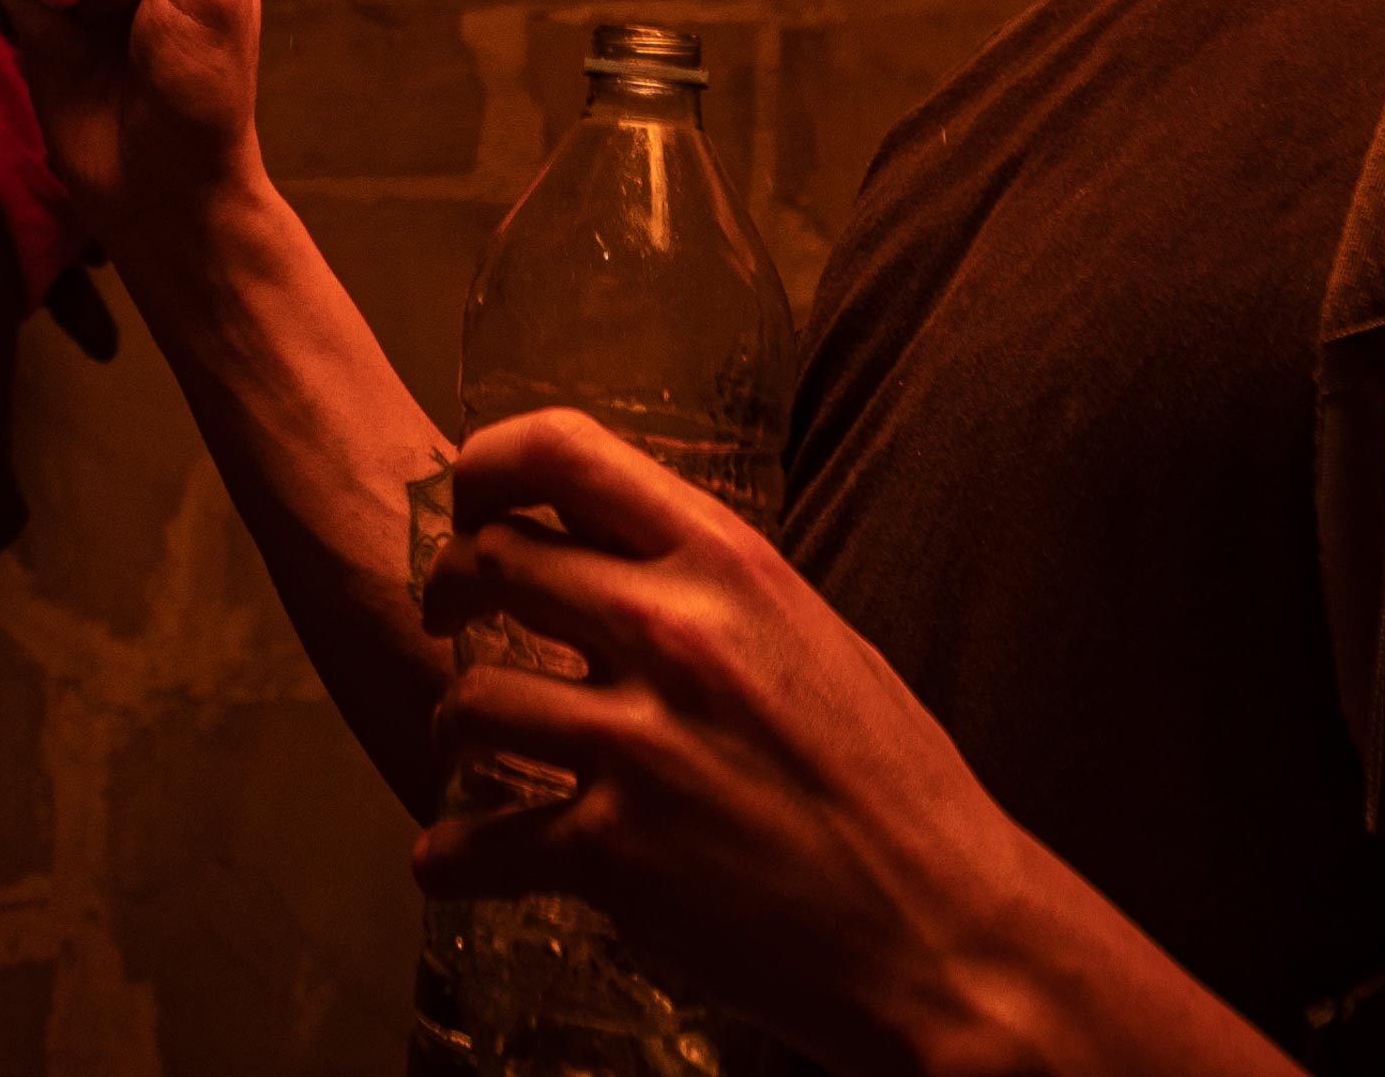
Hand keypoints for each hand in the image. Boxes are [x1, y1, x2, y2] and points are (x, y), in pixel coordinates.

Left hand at [423, 410, 1151, 1075]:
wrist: (940, 931)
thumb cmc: (897, 791)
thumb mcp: (819, 640)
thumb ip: (722, 595)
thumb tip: (641, 568)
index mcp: (731, 564)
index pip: (566, 452)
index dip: (489, 463)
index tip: (467, 497)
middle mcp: (673, 634)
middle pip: (495, 561)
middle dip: (447, 585)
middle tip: (444, 617)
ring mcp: (637, 746)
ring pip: (471, 698)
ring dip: (452, 722)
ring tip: (466, 744)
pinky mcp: (612, 854)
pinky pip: (479, 840)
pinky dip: (450, 854)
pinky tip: (453, 859)